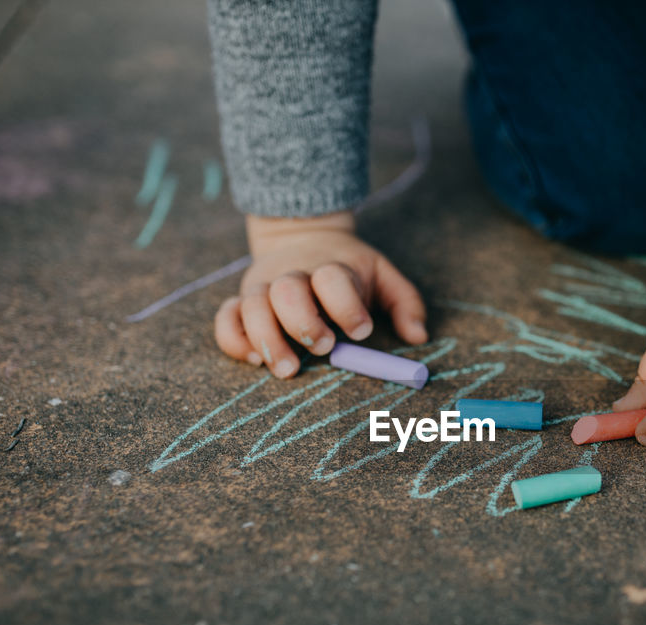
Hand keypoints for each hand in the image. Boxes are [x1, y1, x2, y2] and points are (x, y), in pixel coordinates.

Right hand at [214, 212, 427, 377]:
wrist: (302, 234)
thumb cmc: (349, 269)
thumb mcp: (383, 274)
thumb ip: (405, 302)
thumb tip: (419, 336)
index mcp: (331, 267)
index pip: (334, 279)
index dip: (347, 306)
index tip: (362, 332)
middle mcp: (292, 275)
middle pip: (287, 291)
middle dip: (303, 322)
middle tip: (323, 347)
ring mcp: (262, 287)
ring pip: (252, 306)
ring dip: (267, 338)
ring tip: (288, 368)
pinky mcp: (240, 301)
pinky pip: (226, 319)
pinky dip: (234, 340)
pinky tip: (255, 359)